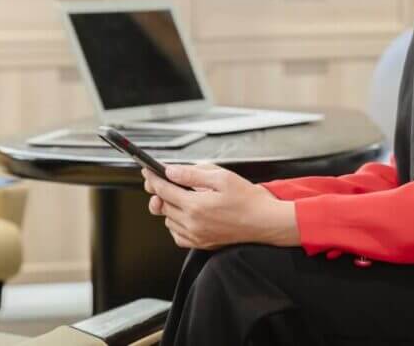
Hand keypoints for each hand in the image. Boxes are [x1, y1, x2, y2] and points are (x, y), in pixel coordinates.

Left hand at [141, 164, 298, 249]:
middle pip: (162, 205)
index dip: (153, 179)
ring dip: (169, 207)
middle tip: (164, 181)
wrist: (264, 222)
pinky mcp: (201, 244)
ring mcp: (196, 236)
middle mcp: (192, 223)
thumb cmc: (248, 200)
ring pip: (168, 220)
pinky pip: (177, 234)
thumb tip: (171, 171)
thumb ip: (193, 174)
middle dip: (160, 191)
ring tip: (182, 196)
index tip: (148, 172)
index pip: (163, 190)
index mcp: (196, 205)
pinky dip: (176, 223)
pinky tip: (187, 213)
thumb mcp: (222, 177)